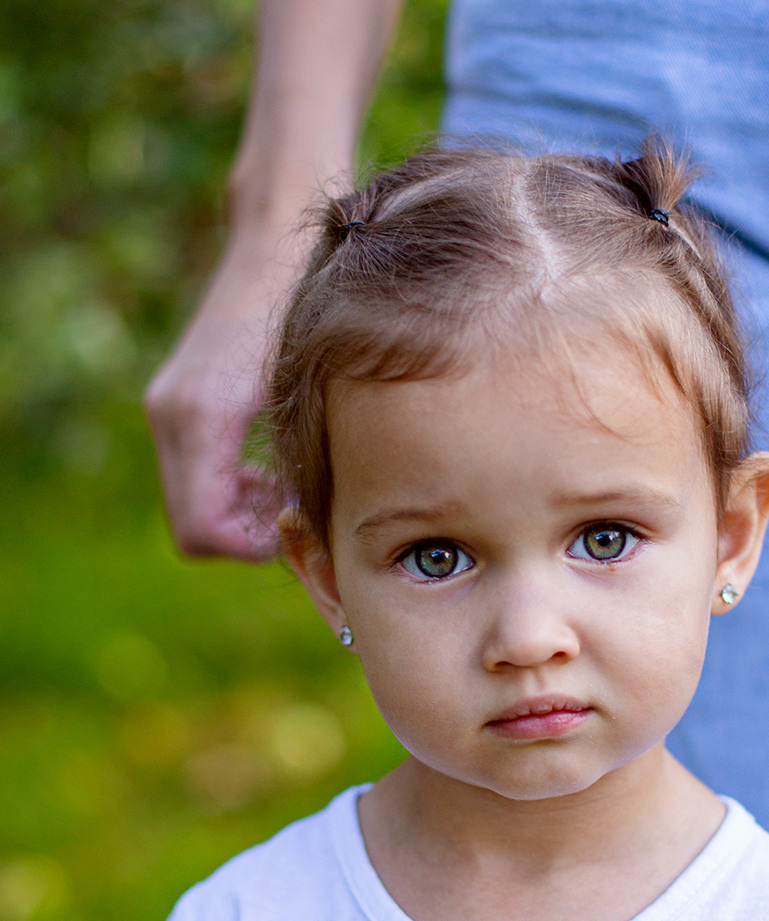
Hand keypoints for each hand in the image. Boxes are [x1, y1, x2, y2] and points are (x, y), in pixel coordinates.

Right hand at [144, 238, 293, 560]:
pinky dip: (228, 491)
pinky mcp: (176, 406)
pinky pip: (192, 479)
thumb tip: (314, 530)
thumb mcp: (319, 392)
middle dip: (244, 540)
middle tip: (297, 519)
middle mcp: (172, 416)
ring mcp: (167, 410)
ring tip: (288, 495)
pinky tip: (268, 473)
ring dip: (237, 518)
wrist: (272, 242)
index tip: (296, 530)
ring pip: (189, 510)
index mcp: (204, 417)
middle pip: (191, 532)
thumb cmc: (309, 309)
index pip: (204, 531)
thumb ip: (306, 465)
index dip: (252, 549)